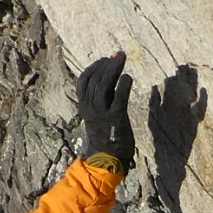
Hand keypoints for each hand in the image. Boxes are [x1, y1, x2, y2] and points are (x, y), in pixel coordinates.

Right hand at [75, 52, 133, 171]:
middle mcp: (90, 108)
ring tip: (122, 58)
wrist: (106, 158)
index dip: (95, 67)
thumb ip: (102, 99)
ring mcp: (102, 113)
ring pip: (104, 85)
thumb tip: (112, 78)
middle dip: (107, 63)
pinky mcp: (116, 118)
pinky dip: (123, 85)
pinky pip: (118, 98)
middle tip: (118, 54)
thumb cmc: (105, 135)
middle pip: (95, 79)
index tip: (106, 58)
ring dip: (114, 69)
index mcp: (84, 106)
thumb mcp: (97, 115)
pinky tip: (128, 78)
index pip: (83, 80)